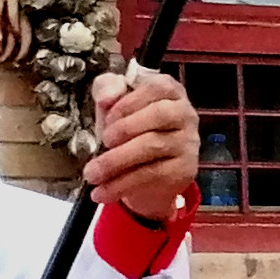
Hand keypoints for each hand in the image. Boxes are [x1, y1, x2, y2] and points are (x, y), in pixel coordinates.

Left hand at [84, 65, 201, 218]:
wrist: (142, 176)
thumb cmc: (128, 132)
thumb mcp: (113, 106)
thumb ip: (107, 89)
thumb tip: (106, 98)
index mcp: (170, 92)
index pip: (157, 87)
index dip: (129, 101)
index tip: (108, 116)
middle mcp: (185, 114)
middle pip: (160, 114)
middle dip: (126, 127)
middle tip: (103, 141)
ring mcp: (188, 143)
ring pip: (153, 146)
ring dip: (116, 160)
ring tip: (92, 174)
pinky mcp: (184, 170)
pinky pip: (151, 175)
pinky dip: (122, 184)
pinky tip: (102, 191)